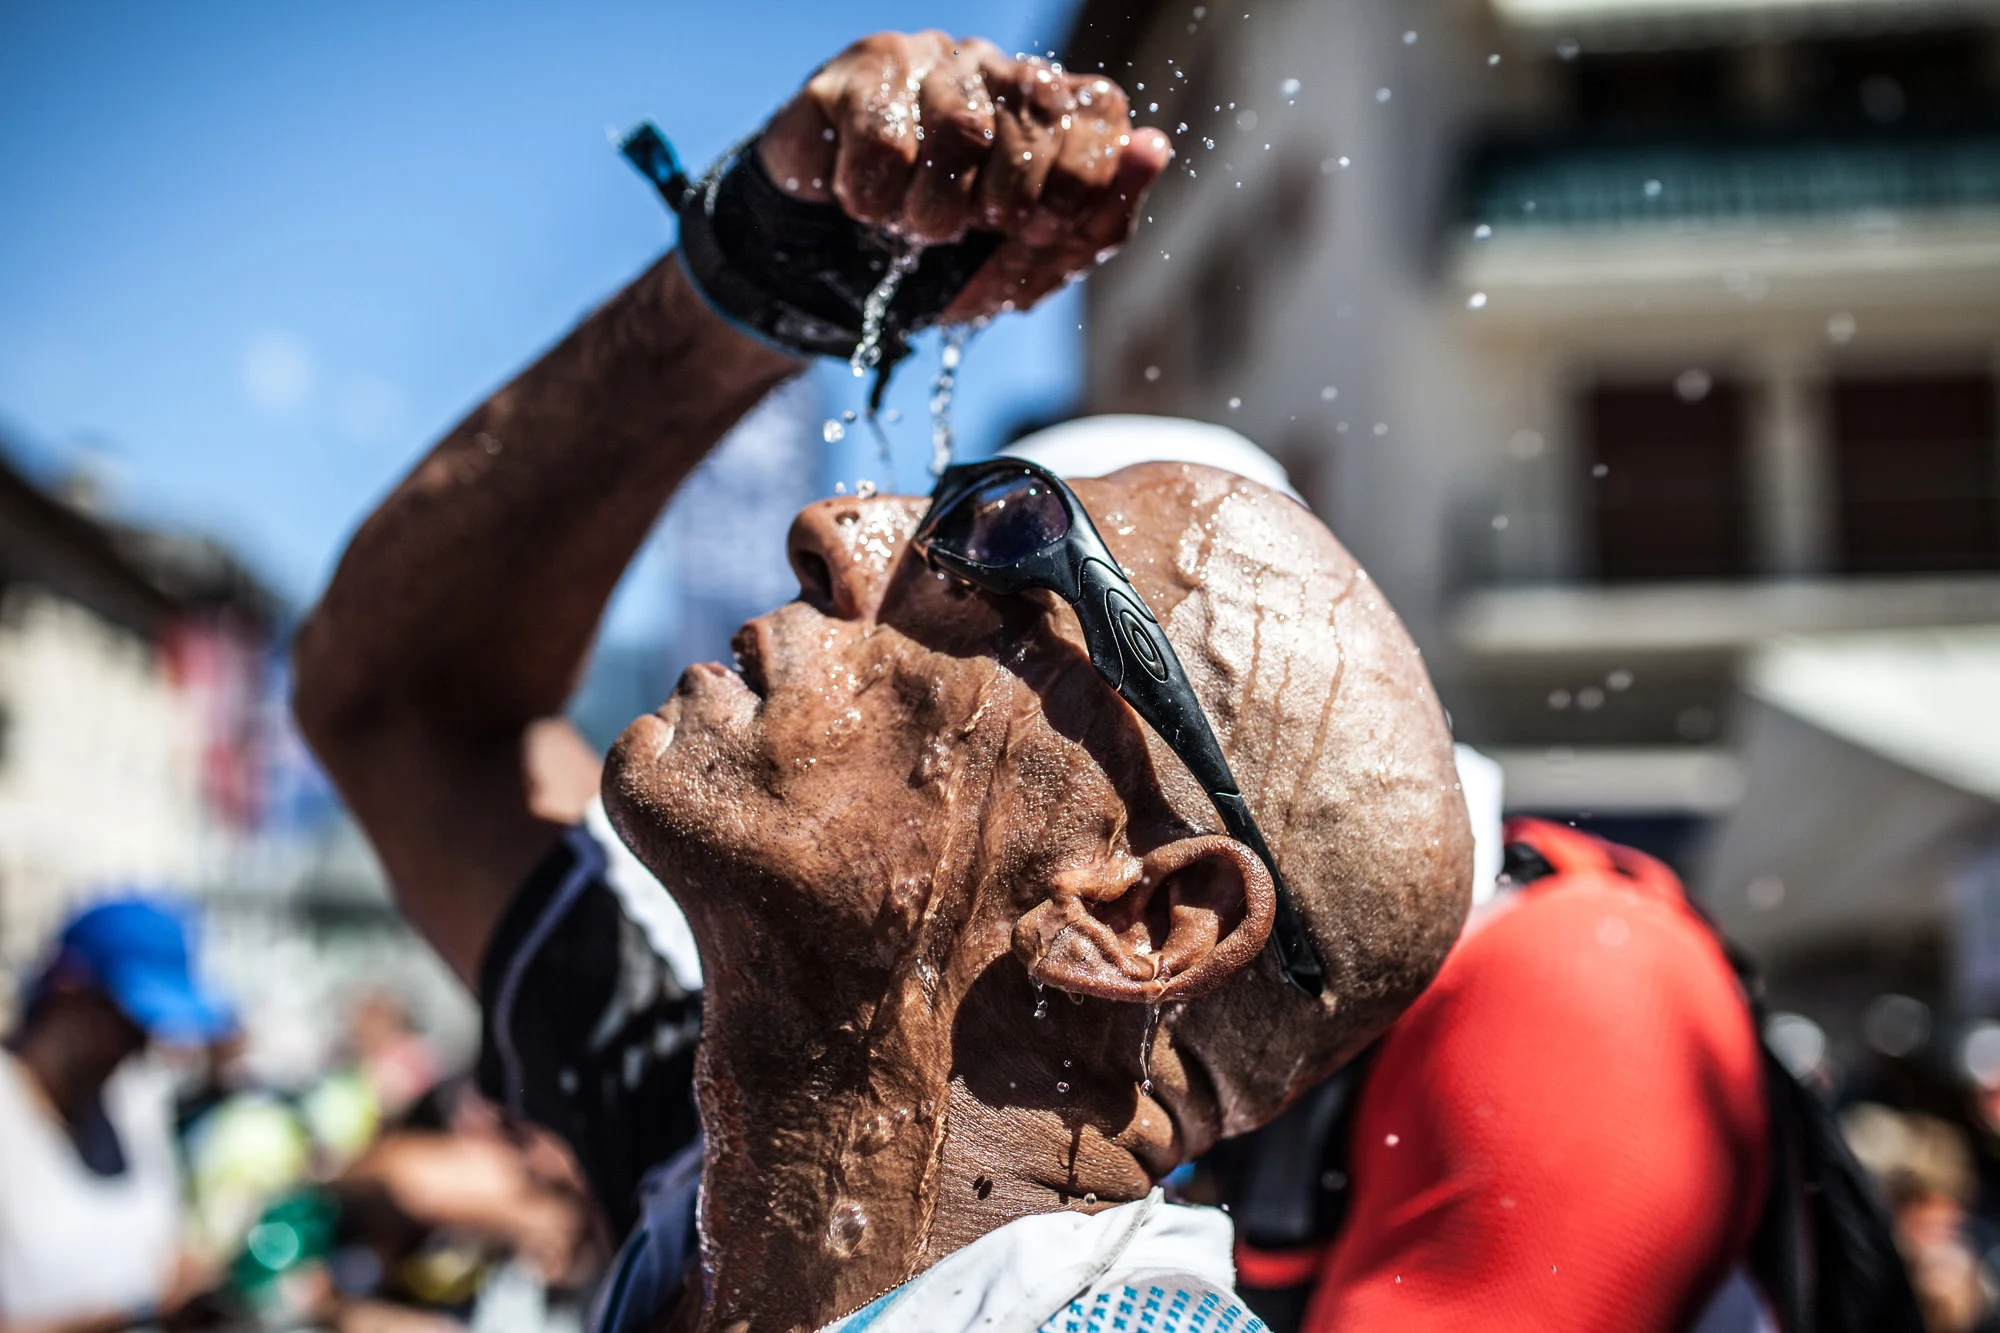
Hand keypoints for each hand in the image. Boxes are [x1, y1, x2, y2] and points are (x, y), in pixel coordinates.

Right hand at [759, 31, 1171, 320]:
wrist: (836, 267)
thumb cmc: (947, 261)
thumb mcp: (1032, 266)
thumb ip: (1100, 222)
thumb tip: (1153, 147)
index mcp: (1051, 109)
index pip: (1101, 113)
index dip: (1078, 184)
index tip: (1041, 228)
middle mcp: (997, 69)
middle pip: (1035, 118)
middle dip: (1003, 206)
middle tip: (968, 229)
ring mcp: (928, 60)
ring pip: (961, 128)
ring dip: (933, 212)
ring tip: (914, 224)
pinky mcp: (860, 73)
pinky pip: (885, 143)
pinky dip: (875, 200)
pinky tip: (865, 199)